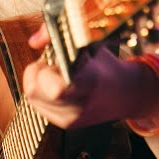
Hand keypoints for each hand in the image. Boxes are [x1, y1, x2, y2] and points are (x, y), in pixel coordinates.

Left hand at [20, 23, 158, 128]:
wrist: (126, 93)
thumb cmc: (107, 65)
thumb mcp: (89, 42)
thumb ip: (57, 34)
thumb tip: (33, 41)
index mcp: (90, 82)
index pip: (55, 88)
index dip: (45, 68)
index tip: (55, 57)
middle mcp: (79, 105)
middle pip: (34, 91)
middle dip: (37, 71)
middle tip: (52, 63)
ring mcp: (71, 118)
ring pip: (32, 97)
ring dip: (38, 81)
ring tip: (57, 73)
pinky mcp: (66, 123)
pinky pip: (38, 105)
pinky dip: (42, 91)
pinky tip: (58, 84)